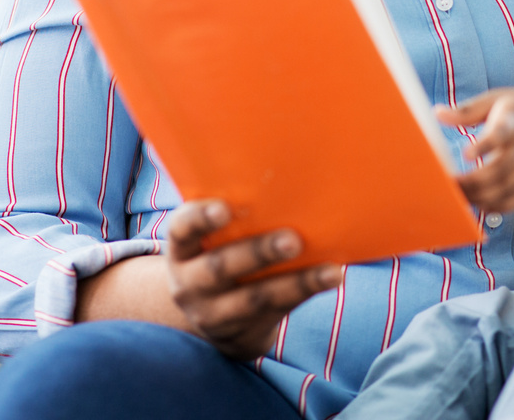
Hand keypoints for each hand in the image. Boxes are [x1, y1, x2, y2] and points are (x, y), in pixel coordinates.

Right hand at [163, 199, 342, 360]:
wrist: (212, 316)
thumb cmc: (220, 253)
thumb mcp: (211, 240)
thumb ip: (234, 217)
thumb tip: (289, 178)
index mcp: (182, 249)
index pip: (182, 230)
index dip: (200, 219)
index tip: (224, 208)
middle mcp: (190, 284)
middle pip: (221, 267)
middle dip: (259, 253)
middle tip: (293, 239)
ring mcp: (214, 314)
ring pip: (256, 298)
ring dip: (296, 283)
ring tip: (330, 271)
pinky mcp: (242, 334)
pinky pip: (276, 313)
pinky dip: (305, 293)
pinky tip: (332, 278)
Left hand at [441, 89, 513, 214]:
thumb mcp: (498, 99)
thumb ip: (467, 110)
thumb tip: (436, 114)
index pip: (502, 135)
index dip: (485, 146)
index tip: (466, 154)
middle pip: (500, 169)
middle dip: (472, 180)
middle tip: (447, 183)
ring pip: (505, 189)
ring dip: (478, 196)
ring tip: (455, 195)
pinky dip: (494, 207)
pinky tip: (476, 204)